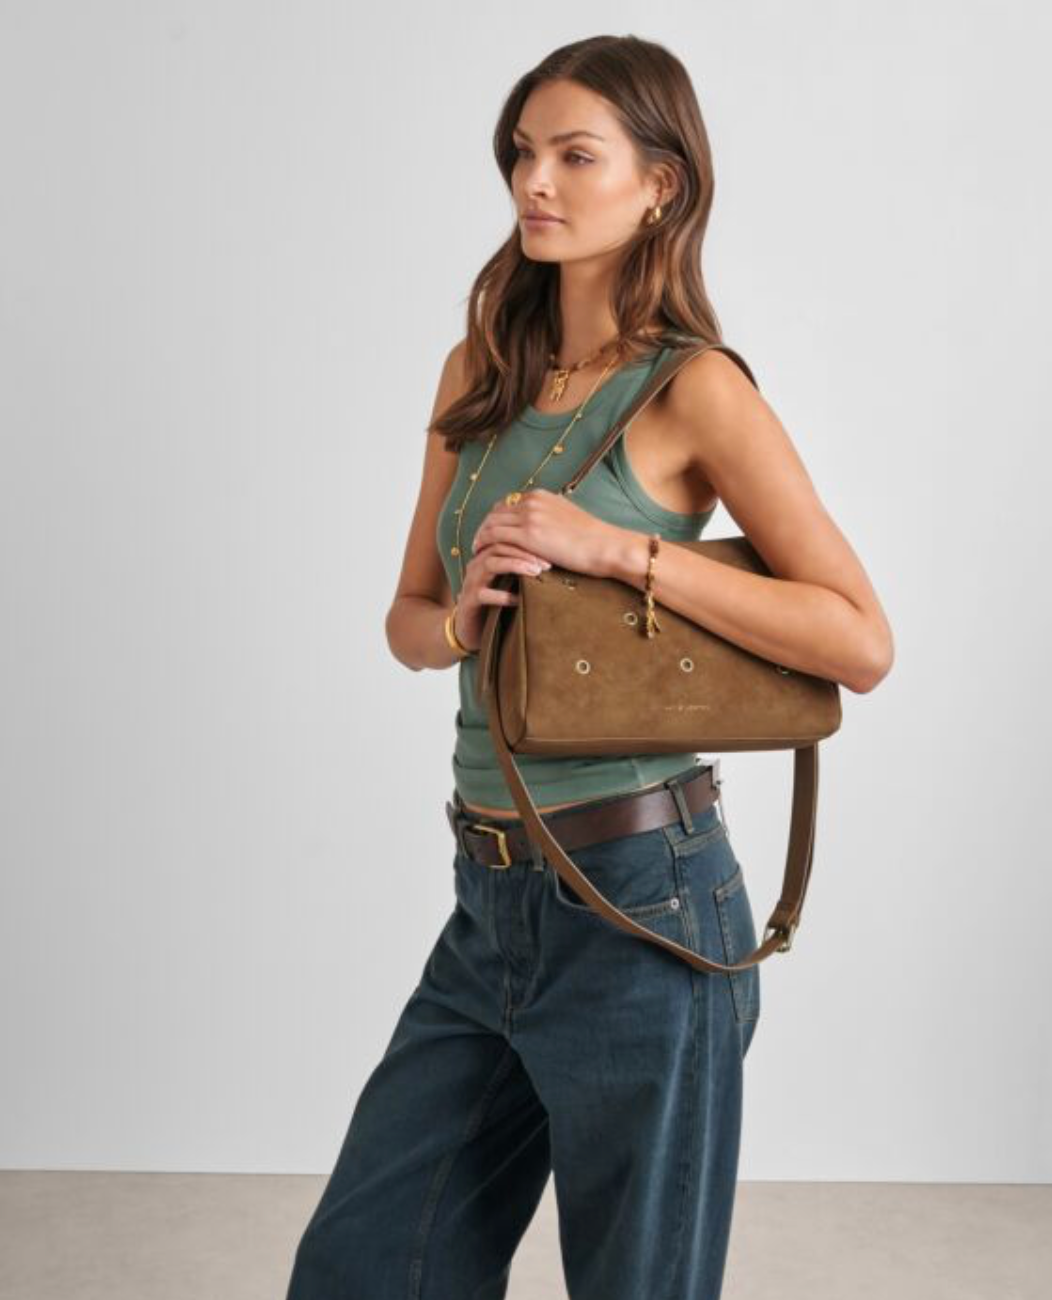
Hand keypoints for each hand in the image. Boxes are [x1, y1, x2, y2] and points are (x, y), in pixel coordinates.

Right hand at [453, 539, 551, 653]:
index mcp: (487, 557)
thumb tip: (555, 562)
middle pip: (499, 547)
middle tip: (546, 563)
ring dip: (515, 566)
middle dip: (525, 553)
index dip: (528, 542)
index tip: (550, 551)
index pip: (506, 539)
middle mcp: (477, 566)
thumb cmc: (495, 604)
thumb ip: (524, 571)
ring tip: (535, 573)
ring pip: (490, 564)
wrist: (469, 629)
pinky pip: (484, 595)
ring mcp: (471, 583)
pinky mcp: (468, 602)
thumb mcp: (511, 584)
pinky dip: (503, 596)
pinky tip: (519, 600)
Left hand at [470, 488, 619, 576]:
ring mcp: (529, 517)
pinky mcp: (528, 535)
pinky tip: (481, 556)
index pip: (508, 504)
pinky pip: (495, 537)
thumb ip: (552, 518)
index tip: (491, 531)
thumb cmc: (594, 539)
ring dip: (480, 537)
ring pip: (491, 523)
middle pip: (495, 512)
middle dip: (484, 527)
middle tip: (478, 542)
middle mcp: (532, 501)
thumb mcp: (569, 518)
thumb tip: (545, 529)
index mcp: (541, 496)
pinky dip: (485, 545)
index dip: (496, 519)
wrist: (606, 545)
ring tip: (476, 551)